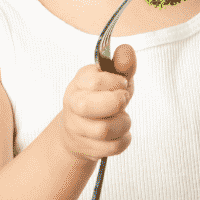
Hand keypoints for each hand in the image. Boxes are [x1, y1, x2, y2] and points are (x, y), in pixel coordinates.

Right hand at [58, 44, 136, 163]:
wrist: (81, 129)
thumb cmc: (102, 98)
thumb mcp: (114, 78)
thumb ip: (123, 64)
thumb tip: (127, 51)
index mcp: (79, 82)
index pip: (95, 82)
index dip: (116, 83)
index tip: (121, 84)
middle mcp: (72, 104)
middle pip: (88, 107)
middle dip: (115, 103)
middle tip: (123, 100)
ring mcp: (77, 128)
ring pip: (104, 130)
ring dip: (123, 123)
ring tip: (122, 117)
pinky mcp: (86, 148)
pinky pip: (112, 147)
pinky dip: (124, 139)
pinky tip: (120, 133)